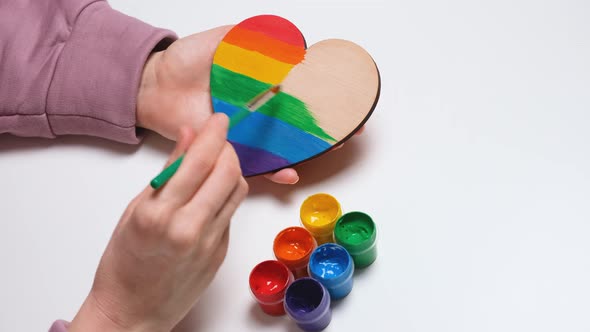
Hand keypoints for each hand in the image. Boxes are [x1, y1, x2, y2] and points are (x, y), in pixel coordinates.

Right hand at [69, 114, 247, 331]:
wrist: (133, 310)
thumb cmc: (124, 262)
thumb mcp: (135, 210)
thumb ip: (167, 172)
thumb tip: (188, 137)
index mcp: (160, 214)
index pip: (198, 161)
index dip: (213, 134)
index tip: (219, 119)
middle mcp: (189, 228)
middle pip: (228, 173)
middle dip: (227, 148)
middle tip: (219, 140)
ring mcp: (210, 243)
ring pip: (237, 191)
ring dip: (232, 170)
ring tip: (216, 164)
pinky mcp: (221, 253)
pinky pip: (231, 213)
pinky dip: (226, 196)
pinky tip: (211, 194)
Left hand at [136, 26, 362, 184]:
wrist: (154, 86)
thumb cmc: (185, 62)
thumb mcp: (221, 41)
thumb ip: (249, 39)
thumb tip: (286, 40)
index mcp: (257, 85)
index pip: (298, 92)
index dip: (323, 96)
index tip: (347, 98)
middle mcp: (256, 111)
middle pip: (296, 123)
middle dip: (324, 128)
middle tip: (348, 131)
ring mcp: (244, 132)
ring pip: (281, 146)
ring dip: (307, 152)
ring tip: (329, 152)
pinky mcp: (228, 149)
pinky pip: (253, 164)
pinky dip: (272, 172)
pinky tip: (290, 174)